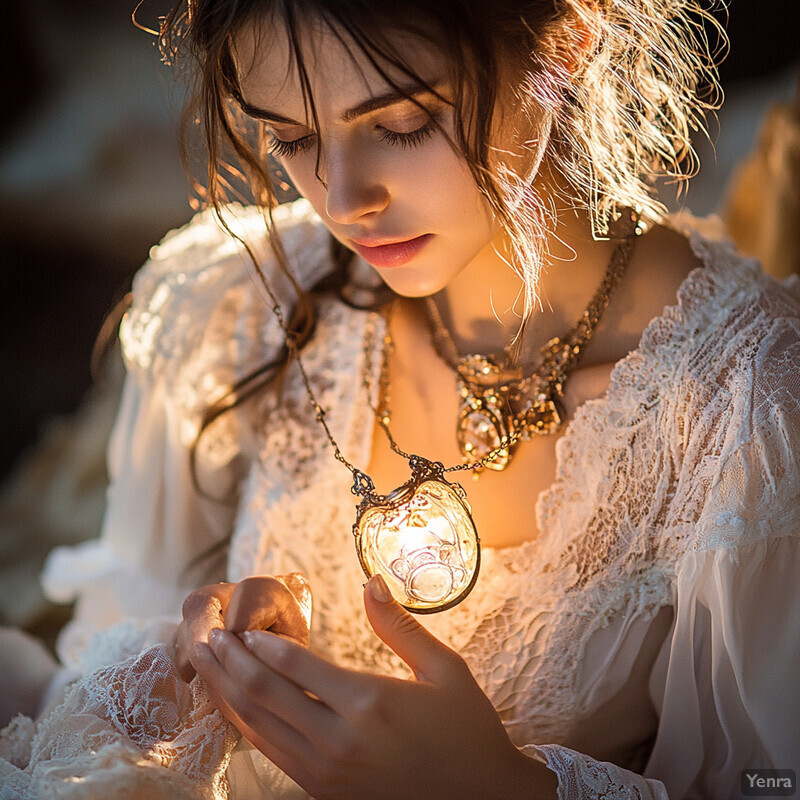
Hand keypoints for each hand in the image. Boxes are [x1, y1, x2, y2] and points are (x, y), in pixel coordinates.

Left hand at [194, 575, 556, 799]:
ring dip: (228, 693)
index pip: (296, 665)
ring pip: (258, 727)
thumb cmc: (467, 729)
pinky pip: (271, 755)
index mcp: (370, 701)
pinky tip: (236, 707)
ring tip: (207, 666)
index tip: (239, 625)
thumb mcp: (445, 669)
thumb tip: (370, 581)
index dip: (262, 643)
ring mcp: (327, 771)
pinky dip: (246, 727)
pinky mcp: (324, 792)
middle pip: (265, 694)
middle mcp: (340, 739)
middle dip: (230, 662)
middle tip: (207, 637)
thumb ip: (400, 626)